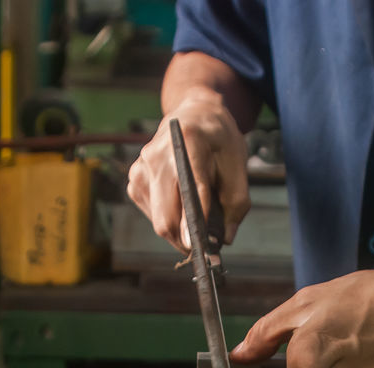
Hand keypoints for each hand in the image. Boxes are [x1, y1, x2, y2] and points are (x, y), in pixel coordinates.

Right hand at [126, 89, 250, 252]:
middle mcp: (157, 153)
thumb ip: (236, 203)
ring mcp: (141, 166)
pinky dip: (168, 219)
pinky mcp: (135, 178)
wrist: (194, 114)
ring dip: (178, 230)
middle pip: (166, 217)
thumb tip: (225, 239)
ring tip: (196, 220)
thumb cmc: (219, 140)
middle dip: (186, 239)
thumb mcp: (238, 165)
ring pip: (158, 220)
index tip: (198, 247)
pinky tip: (181, 205)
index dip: (193, 223)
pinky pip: (151, 213)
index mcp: (188, 141)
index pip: (190, 191)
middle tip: (206, 247)